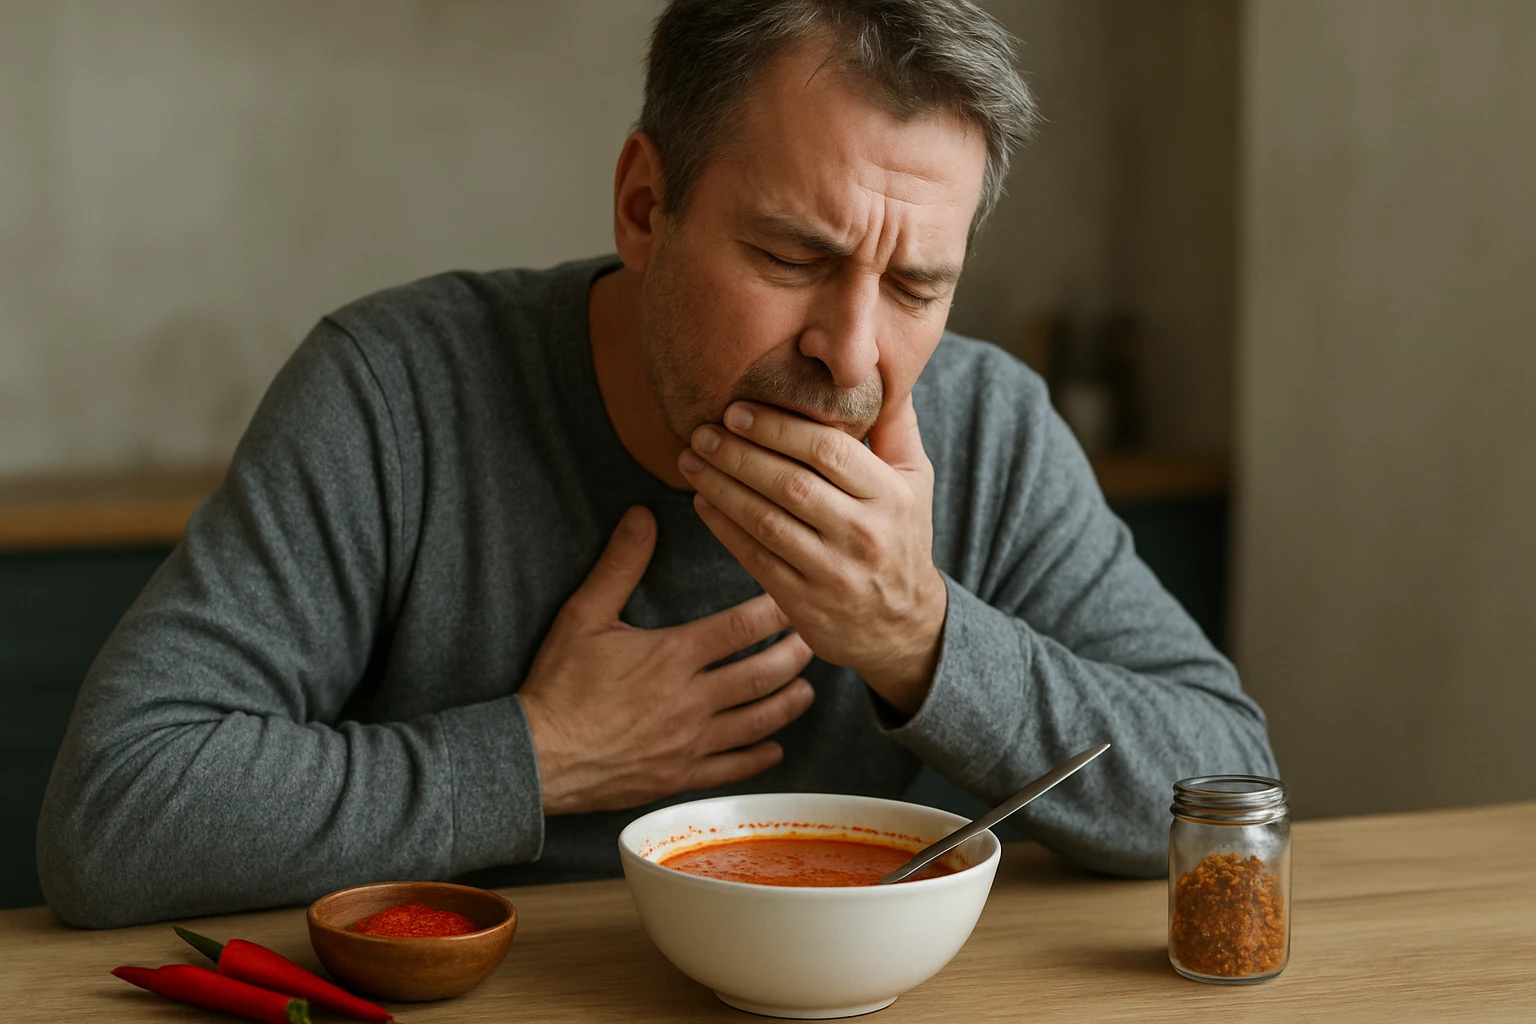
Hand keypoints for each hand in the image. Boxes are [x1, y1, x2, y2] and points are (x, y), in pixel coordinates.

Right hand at [518, 506, 815, 814]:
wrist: (536, 757)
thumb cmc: (558, 685)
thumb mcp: (583, 615)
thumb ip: (619, 565)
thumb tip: (642, 516)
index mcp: (673, 655)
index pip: (742, 627)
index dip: (775, 611)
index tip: (793, 600)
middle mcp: (691, 699)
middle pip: (762, 675)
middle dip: (794, 656)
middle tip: (813, 642)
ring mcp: (689, 742)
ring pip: (757, 721)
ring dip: (787, 704)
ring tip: (806, 690)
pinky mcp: (680, 775)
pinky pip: (732, 767)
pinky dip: (759, 757)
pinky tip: (775, 748)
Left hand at [676, 395, 946, 716]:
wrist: (902, 625)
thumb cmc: (901, 536)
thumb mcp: (916, 480)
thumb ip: (895, 424)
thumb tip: (874, 364)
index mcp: (890, 495)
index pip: (828, 450)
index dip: (778, 427)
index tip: (737, 410)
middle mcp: (863, 533)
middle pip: (790, 483)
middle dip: (739, 453)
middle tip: (702, 431)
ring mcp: (832, 571)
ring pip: (766, 521)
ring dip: (722, 487)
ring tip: (690, 459)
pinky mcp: (804, 602)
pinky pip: (754, 557)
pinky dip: (723, 526)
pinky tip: (702, 500)